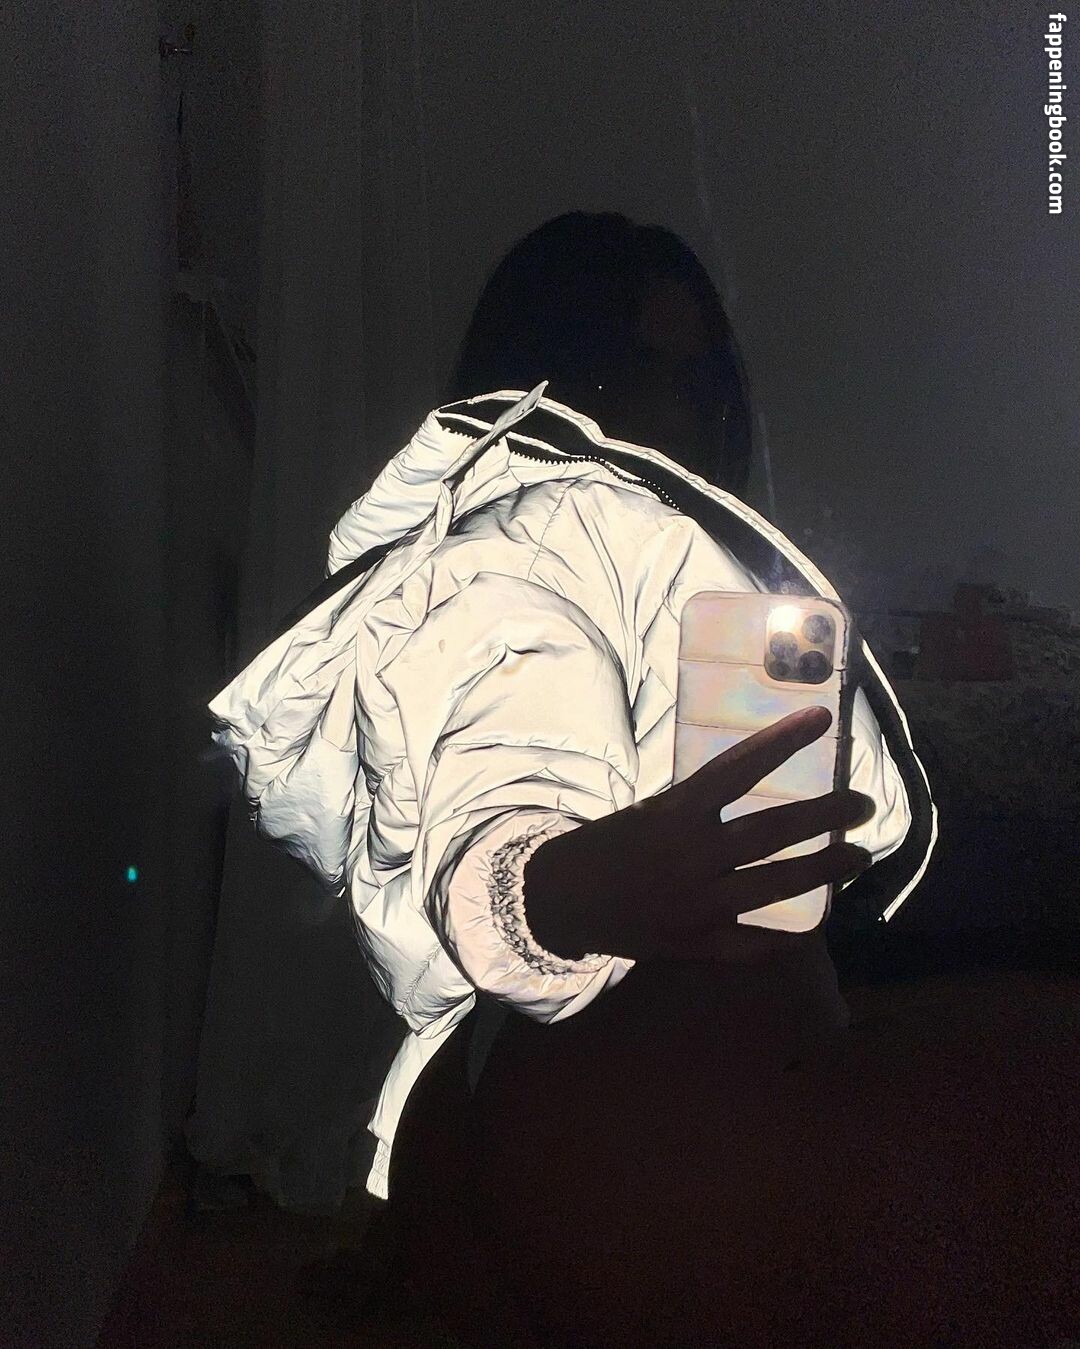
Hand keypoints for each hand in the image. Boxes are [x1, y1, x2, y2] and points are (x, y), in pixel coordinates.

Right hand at [523, 705, 873, 964]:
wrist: (562, 902)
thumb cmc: (605, 847)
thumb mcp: (647, 812)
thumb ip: (696, 807)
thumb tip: (747, 786)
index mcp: (676, 814)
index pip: (739, 768)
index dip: (782, 741)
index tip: (820, 718)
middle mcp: (694, 855)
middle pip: (774, 830)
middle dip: (826, 815)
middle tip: (863, 803)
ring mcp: (699, 903)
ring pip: (777, 884)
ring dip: (824, 868)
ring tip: (859, 855)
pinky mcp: (697, 943)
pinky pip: (752, 943)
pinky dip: (784, 936)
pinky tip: (813, 926)